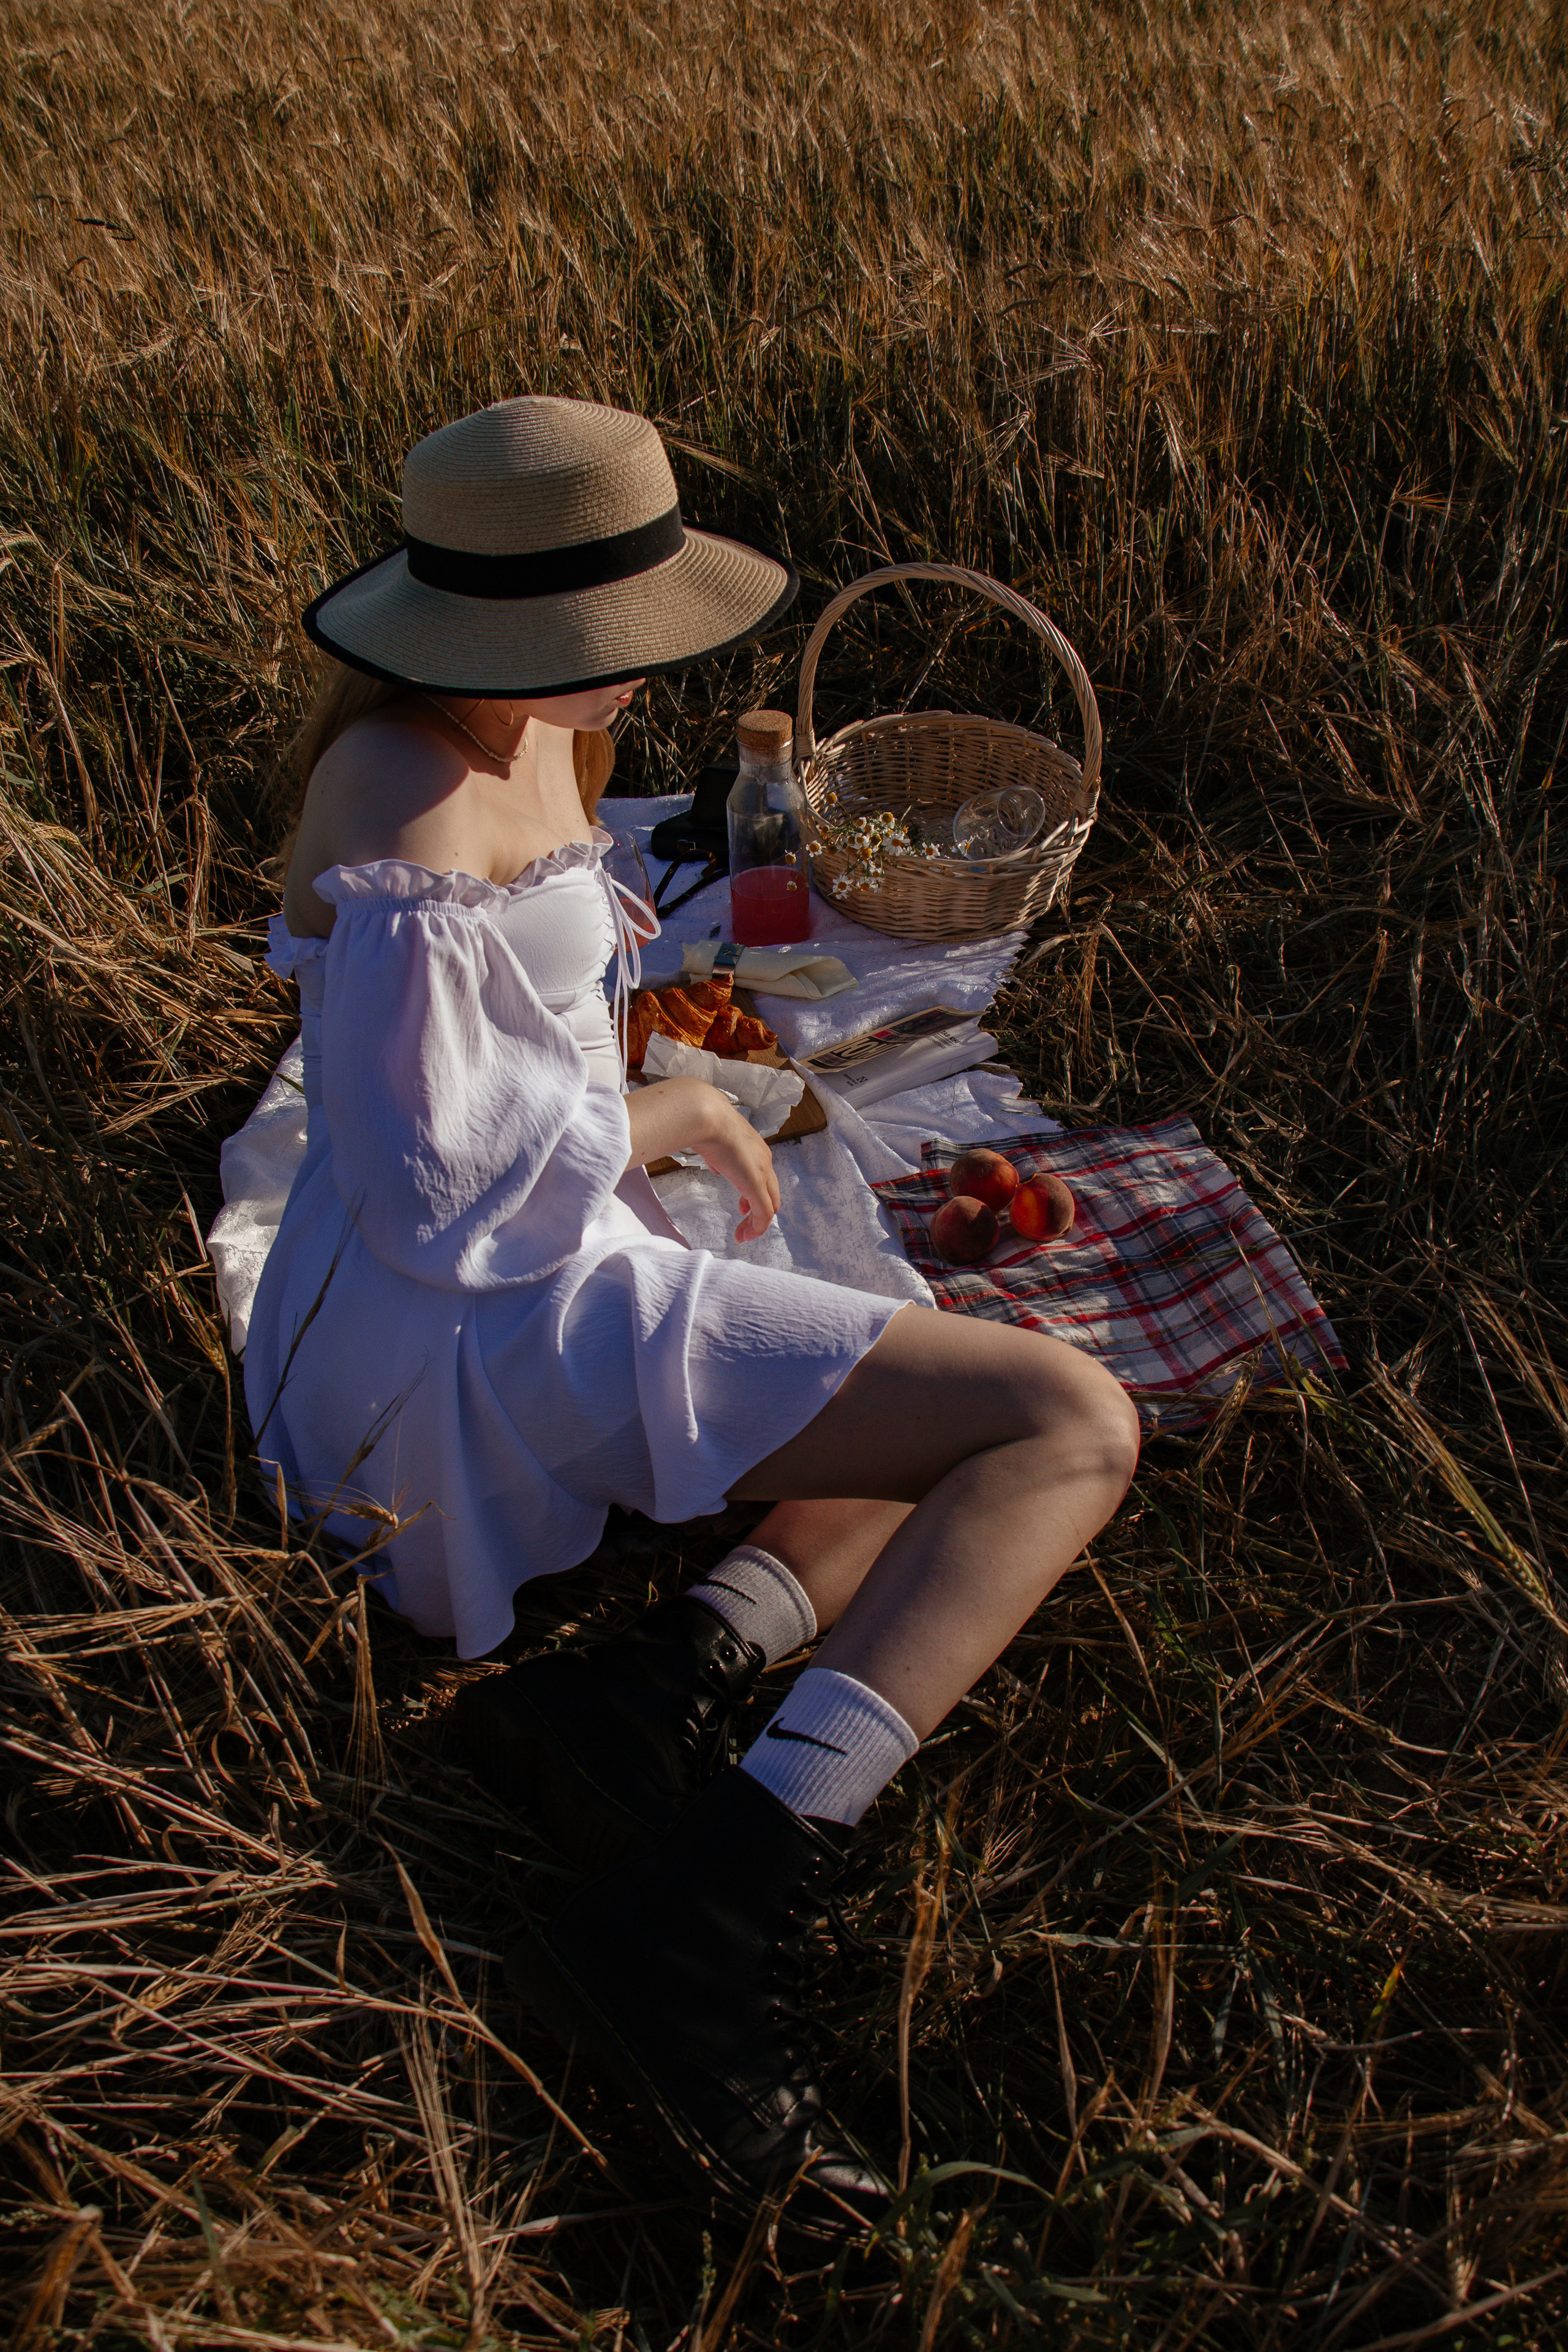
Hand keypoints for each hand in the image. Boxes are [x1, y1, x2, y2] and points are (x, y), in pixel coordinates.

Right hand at [693, 1094, 780, 1242]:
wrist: (707, 1117)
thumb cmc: (706, 1124)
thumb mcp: (714, 1143)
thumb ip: (719, 1157)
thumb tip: (717, 1165)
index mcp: (756, 1150)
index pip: (763, 1179)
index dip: (754, 1196)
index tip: (741, 1207)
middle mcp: (764, 1161)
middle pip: (771, 1195)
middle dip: (758, 1213)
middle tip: (744, 1226)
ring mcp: (761, 1172)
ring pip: (770, 1206)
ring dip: (757, 1223)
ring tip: (743, 1235)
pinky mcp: (755, 1184)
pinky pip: (763, 1213)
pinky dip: (757, 1227)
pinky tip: (745, 1234)